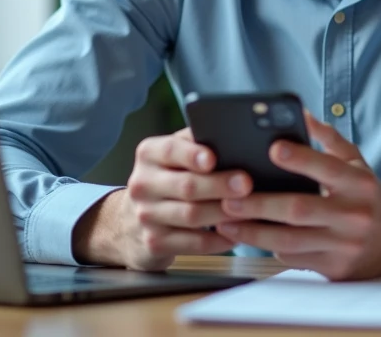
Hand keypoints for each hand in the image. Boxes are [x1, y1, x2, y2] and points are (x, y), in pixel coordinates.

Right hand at [72, 127, 251, 269]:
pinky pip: (193, 243)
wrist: (130, 223)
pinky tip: (236, 234)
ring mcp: (146, 216)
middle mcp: (143, 184)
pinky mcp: (155, 243)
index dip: (192, 155)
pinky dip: (218, 240)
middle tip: (247, 184)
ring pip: (192, 215)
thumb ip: (197, 143)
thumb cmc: (167, 179)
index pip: (169, 150)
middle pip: (186, 186)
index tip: (213, 159)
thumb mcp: (174, 156)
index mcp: (149, 155)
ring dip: (224, 213)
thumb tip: (236, 138)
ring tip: (250, 209)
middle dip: (220, 185)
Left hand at [215, 112, 380, 279]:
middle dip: (260, 203)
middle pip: (299, 209)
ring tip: (225, 221)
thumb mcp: (356, 163)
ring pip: (290, 241)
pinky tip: (249, 237)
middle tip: (228, 197)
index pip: (328, 168)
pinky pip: (294, 258)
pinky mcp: (334, 269)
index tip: (272, 148)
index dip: (300, 158)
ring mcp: (344, 245)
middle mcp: (354, 215)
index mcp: (359, 184)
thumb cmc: (368, 195)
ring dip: (254, 232)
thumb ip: (328, 139)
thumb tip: (300, 113)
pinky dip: (269, 248)